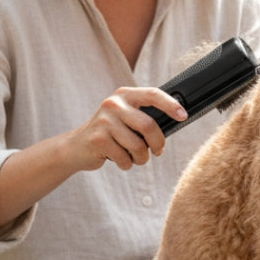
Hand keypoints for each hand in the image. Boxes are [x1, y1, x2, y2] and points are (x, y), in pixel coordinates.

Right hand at [70, 87, 186, 171]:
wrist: (76, 147)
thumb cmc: (109, 134)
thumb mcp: (125, 117)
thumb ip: (143, 116)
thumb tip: (175, 121)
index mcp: (124, 95)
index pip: (153, 94)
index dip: (171, 105)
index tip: (183, 115)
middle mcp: (113, 104)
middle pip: (148, 125)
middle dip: (157, 143)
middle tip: (157, 151)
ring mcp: (104, 121)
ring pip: (138, 146)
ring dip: (141, 158)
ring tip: (135, 157)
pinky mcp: (98, 139)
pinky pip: (124, 158)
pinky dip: (127, 164)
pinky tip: (120, 160)